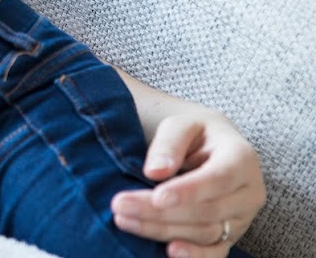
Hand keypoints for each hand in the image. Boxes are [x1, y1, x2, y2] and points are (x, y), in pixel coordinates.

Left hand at [111, 112, 264, 257]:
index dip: (188, 191)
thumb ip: (169, 143)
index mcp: (242, 159)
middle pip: (206, 210)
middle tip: (120, 205)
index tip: (156, 197)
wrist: (212, 146)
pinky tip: (168, 252)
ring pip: (204, 232)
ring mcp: (241, 218)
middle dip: (160, 212)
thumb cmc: (195, 132)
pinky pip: (215, 252)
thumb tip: (155, 172)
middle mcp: (248, 193)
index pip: (218, 179)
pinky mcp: (229, 235)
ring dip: (162, 230)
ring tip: (124, 220)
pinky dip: (194, 255)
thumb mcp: (182, 124)